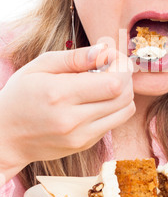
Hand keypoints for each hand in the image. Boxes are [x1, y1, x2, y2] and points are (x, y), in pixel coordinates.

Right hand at [0, 44, 134, 178]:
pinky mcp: (84, 145)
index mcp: (60, 94)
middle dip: (126, 78)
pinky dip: (113, 109)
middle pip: (124, 97)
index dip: (121, 68)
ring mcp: (80, 136)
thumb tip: (105, 51)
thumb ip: (75, 58)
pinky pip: (113, 123)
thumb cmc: (20, 95)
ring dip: (124, 94)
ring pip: (124, 112)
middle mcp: (73, 119)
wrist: (5, 136)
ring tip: (107, 84)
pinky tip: (96, 100)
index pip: (114, 83)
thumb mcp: (40, 66)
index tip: (114, 58)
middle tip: (113, 68)